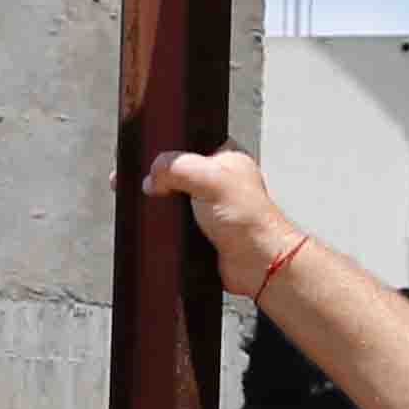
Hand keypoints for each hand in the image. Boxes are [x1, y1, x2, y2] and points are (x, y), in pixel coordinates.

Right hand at [141, 147, 300, 292]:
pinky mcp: (200, 230)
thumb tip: (152, 177)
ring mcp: (208, 206)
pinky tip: (169, 228)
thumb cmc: (250, 221)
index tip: (155, 163)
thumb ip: (176, 167)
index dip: (169, 151)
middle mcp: (217, 181)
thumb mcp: (210, 179)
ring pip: (171, 199)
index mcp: (225, 158)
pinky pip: (172, 223)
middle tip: (157, 188)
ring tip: (165, 211)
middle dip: (162, 182)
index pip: (189, 143)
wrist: (257, 264)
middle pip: (175, 173)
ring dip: (164, 208)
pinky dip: (167, 227)